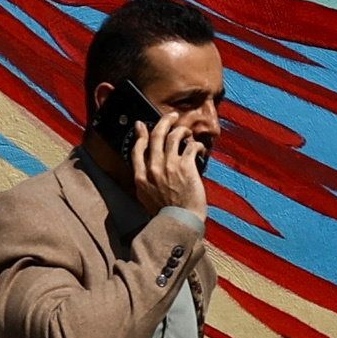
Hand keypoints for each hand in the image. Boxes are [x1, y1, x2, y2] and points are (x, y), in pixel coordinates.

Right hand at [126, 99, 213, 227]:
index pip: (137, 149)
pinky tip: (199, 148)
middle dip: (163, 121)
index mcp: (141, 177)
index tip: (142, 125)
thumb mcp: (145, 198)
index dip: (140, 134)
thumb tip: (145, 172)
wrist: (180, 222)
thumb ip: (144, 182)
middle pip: (156, 136)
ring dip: (182, 129)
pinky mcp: (186, 166)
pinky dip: (196, 144)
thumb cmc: (166, 214)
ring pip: (174, 136)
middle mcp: (153, 168)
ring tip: (187, 131)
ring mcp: (169, 166)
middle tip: (171, 116)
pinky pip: (191, 146)